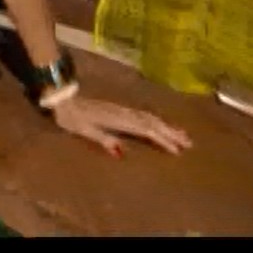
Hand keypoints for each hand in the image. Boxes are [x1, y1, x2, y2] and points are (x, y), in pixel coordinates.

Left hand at [49, 94, 191, 157]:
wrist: (63, 99)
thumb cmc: (71, 118)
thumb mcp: (84, 130)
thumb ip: (102, 139)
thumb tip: (121, 153)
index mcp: (118, 119)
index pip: (145, 130)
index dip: (162, 140)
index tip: (177, 150)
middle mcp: (124, 113)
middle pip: (152, 123)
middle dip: (171, 133)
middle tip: (189, 144)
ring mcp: (123, 110)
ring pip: (150, 118)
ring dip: (167, 126)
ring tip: (183, 135)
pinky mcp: (120, 110)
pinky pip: (143, 115)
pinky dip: (156, 121)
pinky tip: (161, 125)